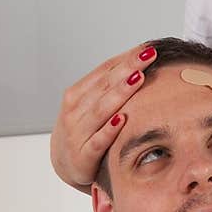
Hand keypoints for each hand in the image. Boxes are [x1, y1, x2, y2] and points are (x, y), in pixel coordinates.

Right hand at [50, 42, 157, 190]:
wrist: (63, 163)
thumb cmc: (83, 129)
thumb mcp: (90, 105)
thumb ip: (110, 87)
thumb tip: (140, 62)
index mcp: (77, 93)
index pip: (104, 71)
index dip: (126, 58)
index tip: (147, 48)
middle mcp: (74, 110)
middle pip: (104, 86)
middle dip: (128, 68)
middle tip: (148, 55)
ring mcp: (77, 132)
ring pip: (101, 110)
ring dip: (120, 93)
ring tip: (138, 78)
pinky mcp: (82, 155)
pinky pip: (98, 141)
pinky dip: (109, 130)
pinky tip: (122, 120)